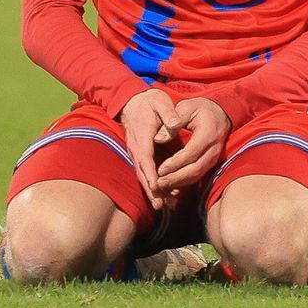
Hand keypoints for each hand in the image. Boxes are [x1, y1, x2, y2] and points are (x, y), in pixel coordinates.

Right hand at [118, 88, 182, 210]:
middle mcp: (137, 147)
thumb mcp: (161, 102)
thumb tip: (175, 124)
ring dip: (151, 190)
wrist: (132, 101)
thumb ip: (169, 114)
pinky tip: (162, 194)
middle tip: (160, 205)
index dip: (150, 173)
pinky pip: (145, 171)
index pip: (146, 157)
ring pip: (143, 174)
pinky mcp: (140, 154)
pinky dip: (152, 183)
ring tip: (163, 206)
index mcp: (143, 135)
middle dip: (151, 189)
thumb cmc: (149, 101)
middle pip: (142, 171)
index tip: (156, 186)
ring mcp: (136, 151)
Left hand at [153, 97, 231, 194]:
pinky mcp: (211, 162)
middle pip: (195, 169)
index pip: (191, 153)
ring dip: (179, 182)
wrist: (220, 114)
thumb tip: (157, 139)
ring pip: (197, 175)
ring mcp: (214, 157)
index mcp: (208, 133)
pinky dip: (184, 182)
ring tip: (162, 185)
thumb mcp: (186, 108)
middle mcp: (214, 148)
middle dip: (176, 178)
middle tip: (158, 182)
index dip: (175, 163)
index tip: (160, 169)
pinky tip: (171, 184)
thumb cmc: (201, 109)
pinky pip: (198, 175)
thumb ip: (172, 123)